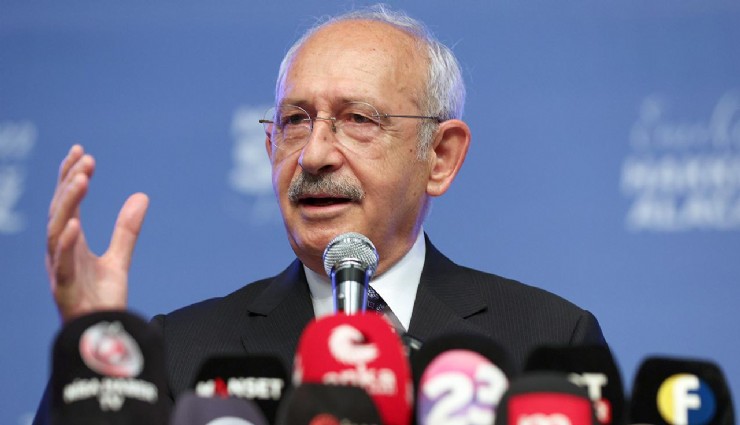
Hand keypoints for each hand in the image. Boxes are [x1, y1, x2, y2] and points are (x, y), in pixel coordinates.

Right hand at [46, 145, 148, 322]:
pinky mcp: (65, 288)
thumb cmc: (102, 298)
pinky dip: (65, 243)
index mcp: (70, 242)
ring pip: (56, 230)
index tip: (82, 151)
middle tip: (85, 159)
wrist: (103, 334)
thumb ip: (126, 229)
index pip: (67, 202)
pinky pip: (62, 264)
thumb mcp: (119, 259)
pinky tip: (73, 224)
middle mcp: (60, 251)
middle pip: (60, 210)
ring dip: (67, 204)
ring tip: (81, 179)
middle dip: (70, 183)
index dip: (70, 176)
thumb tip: (142, 196)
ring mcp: (60, 269)